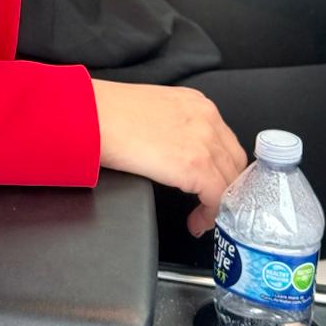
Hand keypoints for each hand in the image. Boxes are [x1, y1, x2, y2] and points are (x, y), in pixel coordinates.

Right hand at [91, 80, 247, 236]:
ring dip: (218, 203)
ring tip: (201, 217)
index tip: (213, 184)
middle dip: (226, 186)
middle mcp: (208, 118)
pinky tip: (195, 222)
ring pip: (230, 181)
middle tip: (210, 203)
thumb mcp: (155, 111)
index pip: (226, 141)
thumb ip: (176, 127)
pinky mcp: (196, 165)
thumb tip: (175, 152)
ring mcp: (205, 141)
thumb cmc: (109, 113)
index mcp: (197, 103)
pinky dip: (210, 215)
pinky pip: (218, 197)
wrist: (92, 116)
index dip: (222, 168)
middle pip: (234, 162)